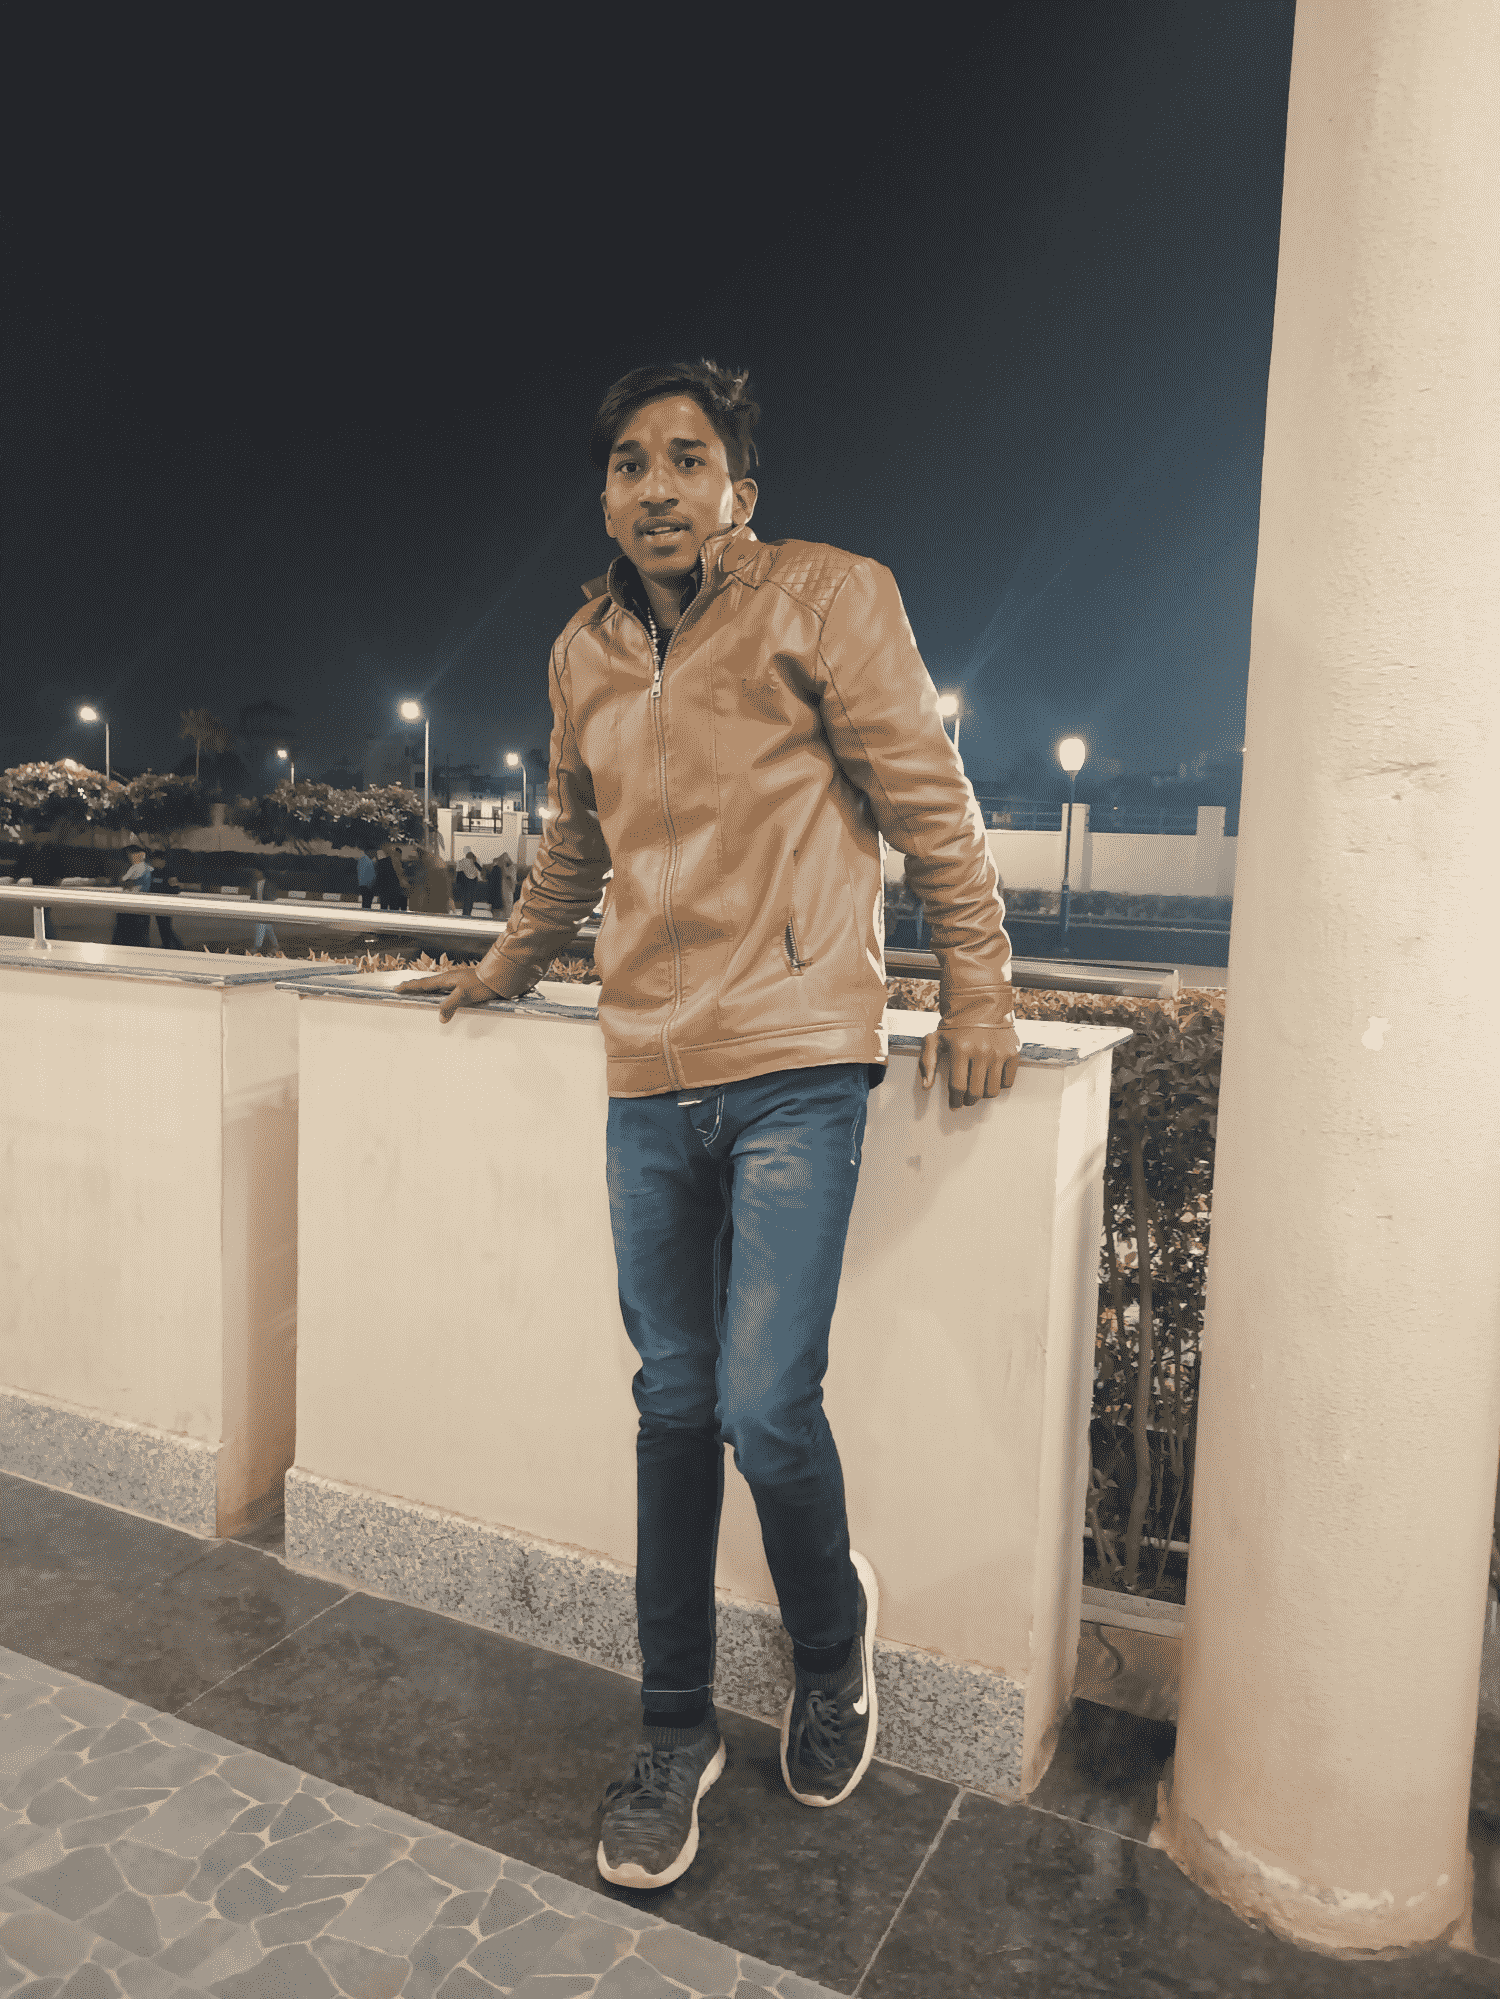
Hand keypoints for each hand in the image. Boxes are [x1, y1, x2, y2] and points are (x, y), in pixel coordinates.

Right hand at [396, 965, 520, 1022]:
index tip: (396, 989)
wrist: (500, 977)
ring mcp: (457, 980)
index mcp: (446, 979)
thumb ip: (450, 1005)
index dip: (410, 987)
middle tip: (403, 988)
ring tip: (418, 992)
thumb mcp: (464, 995)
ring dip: (425, 988)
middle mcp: (449, 978)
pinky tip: (442, 996)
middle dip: (414, 986)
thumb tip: (440, 1017)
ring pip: (436, 985)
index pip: (423, 984)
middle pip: (427, 983)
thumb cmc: (482, 984)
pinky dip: (438, 992)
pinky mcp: (464, 984)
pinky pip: (445, 988)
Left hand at [919, 1019, 1022, 1108]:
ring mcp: (999, 1053)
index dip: (955, 1100)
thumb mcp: (935, 1039)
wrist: (981, 1003)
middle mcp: (982, 1052)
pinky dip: (999, 1085)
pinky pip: (1008, 1082)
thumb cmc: (955, 1024)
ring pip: (992, 1090)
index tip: (955, 1105)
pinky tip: (991, 1078)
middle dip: (969, 1100)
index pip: (958, 1086)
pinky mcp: (1013, 1053)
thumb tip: (926, 1086)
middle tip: (966, 1099)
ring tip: (978, 1090)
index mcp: (960, 1049)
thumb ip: (927, 1062)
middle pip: (976, 1092)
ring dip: (983, 1095)